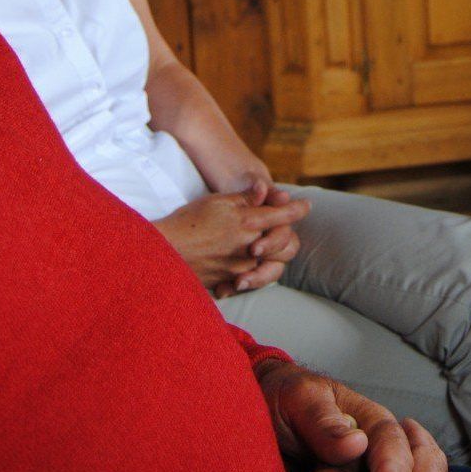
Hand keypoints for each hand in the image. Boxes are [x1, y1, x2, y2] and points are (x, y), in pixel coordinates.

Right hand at [152, 187, 309, 294]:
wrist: (163, 252)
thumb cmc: (187, 222)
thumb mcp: (215, 202)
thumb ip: (244, 198)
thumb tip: (265, 190)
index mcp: (247, 223)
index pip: (282, 215)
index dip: (297, 210)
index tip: (306, 205)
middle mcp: (249, 247)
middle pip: (287, 245)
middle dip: (288, 235)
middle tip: (283, 227)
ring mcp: (241, 268)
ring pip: (272, 265)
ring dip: (272, 256)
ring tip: (264, 248)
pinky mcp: (230, 282)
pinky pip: (251, 280)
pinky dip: (253, 274)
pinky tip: (245, 267)